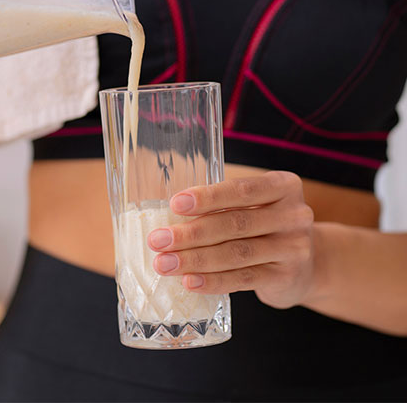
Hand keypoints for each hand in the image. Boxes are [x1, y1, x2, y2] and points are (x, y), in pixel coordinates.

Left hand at [148, 171, 314, 308]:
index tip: (175, 204)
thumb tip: (168, 216)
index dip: (208, 197)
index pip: (241, 190)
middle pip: (235, 223)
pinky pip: (244, 279)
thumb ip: (223, 205)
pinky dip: (214, 281)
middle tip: (158, 240)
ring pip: (236, 253)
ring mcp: (293, 248)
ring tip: (164, 263)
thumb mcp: (254, 206)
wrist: (311, 264)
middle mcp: (294, 215)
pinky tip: (190, 281)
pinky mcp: (286, 277)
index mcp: (283, 186)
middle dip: (191, 233)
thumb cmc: (265, 227)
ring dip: (195, 259)